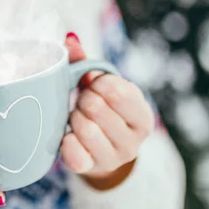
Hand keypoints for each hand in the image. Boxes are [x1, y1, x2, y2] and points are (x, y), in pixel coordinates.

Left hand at [60, 33, 153, 189]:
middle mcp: (134, 141)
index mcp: (142, 116)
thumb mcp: (100, 88)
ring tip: (77, 118)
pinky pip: (73, 153)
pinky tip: (68, 136)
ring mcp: (114, 158)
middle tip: (83, 103)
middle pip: (95, 107)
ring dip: (73, 119)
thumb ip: (85, 62)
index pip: (116, 90)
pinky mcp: (92, 170)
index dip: (97, 83)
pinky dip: (66, 141)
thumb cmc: (101, 112)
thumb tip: (70, 38)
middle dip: (83, 100)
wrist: (101, 154)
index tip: (94, 86)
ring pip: (83, 128)